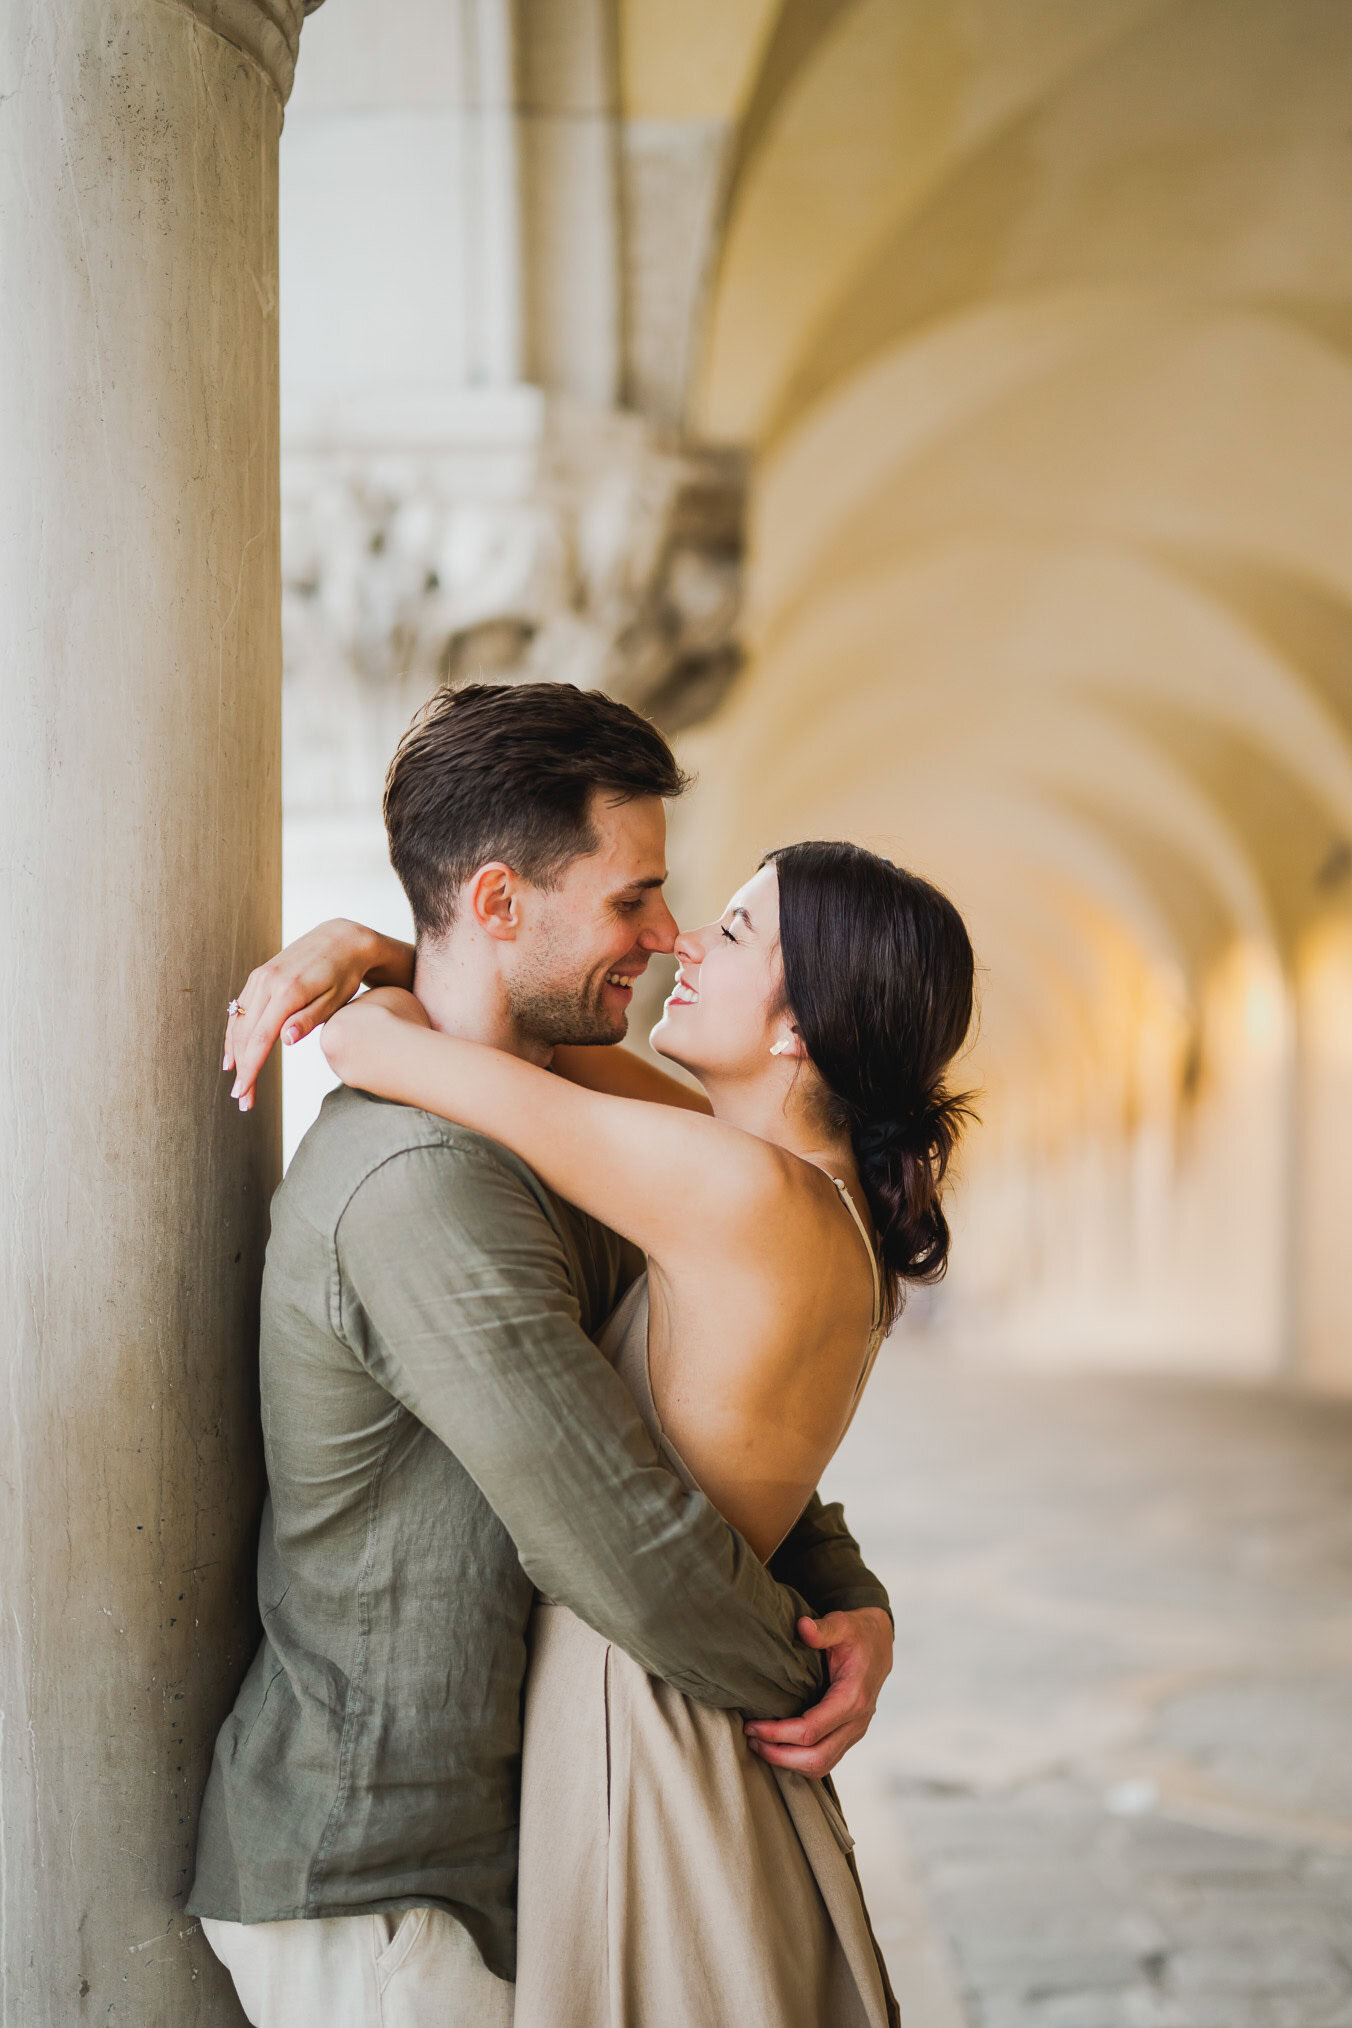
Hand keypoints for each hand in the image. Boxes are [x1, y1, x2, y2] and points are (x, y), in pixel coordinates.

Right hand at [224, 920, 413, 1111]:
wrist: (342, 938)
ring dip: (233, 1052)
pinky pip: (240, 1008)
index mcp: (288, 991)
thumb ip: (309, 1019)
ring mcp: (260, 977)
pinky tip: (234, 1051)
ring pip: (237, 1021)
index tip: (243, 1094)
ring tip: (237, 1079)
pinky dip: (235, 1031)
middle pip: (244, 1034)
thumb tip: (284, 1041)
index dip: (249, 1070)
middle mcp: (268, 982)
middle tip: (242, 1099)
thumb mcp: (335, 1000)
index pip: (260, 1039)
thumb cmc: (345, 974)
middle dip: (241, 1069)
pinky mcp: (259, 975)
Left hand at [743, 1606, 892, 1777]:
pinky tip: (779, 1745)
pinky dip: (800, 1759)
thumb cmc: (858, 1633)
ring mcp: (855, 1731)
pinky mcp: (849, 1734)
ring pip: (821, 1765)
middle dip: (779, 1755)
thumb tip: (802, 1626)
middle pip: (816, 1759)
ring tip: (760, 1745)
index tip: (752, 1725)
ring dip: (788, 1762)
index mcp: (852, 1699)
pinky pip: (826, 1759)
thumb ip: (824, 1628)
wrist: (880, 1642)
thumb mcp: (843, 1624)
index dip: (777, 1733)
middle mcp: (856, 1722)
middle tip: (751, 1739)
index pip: (810, 1731)